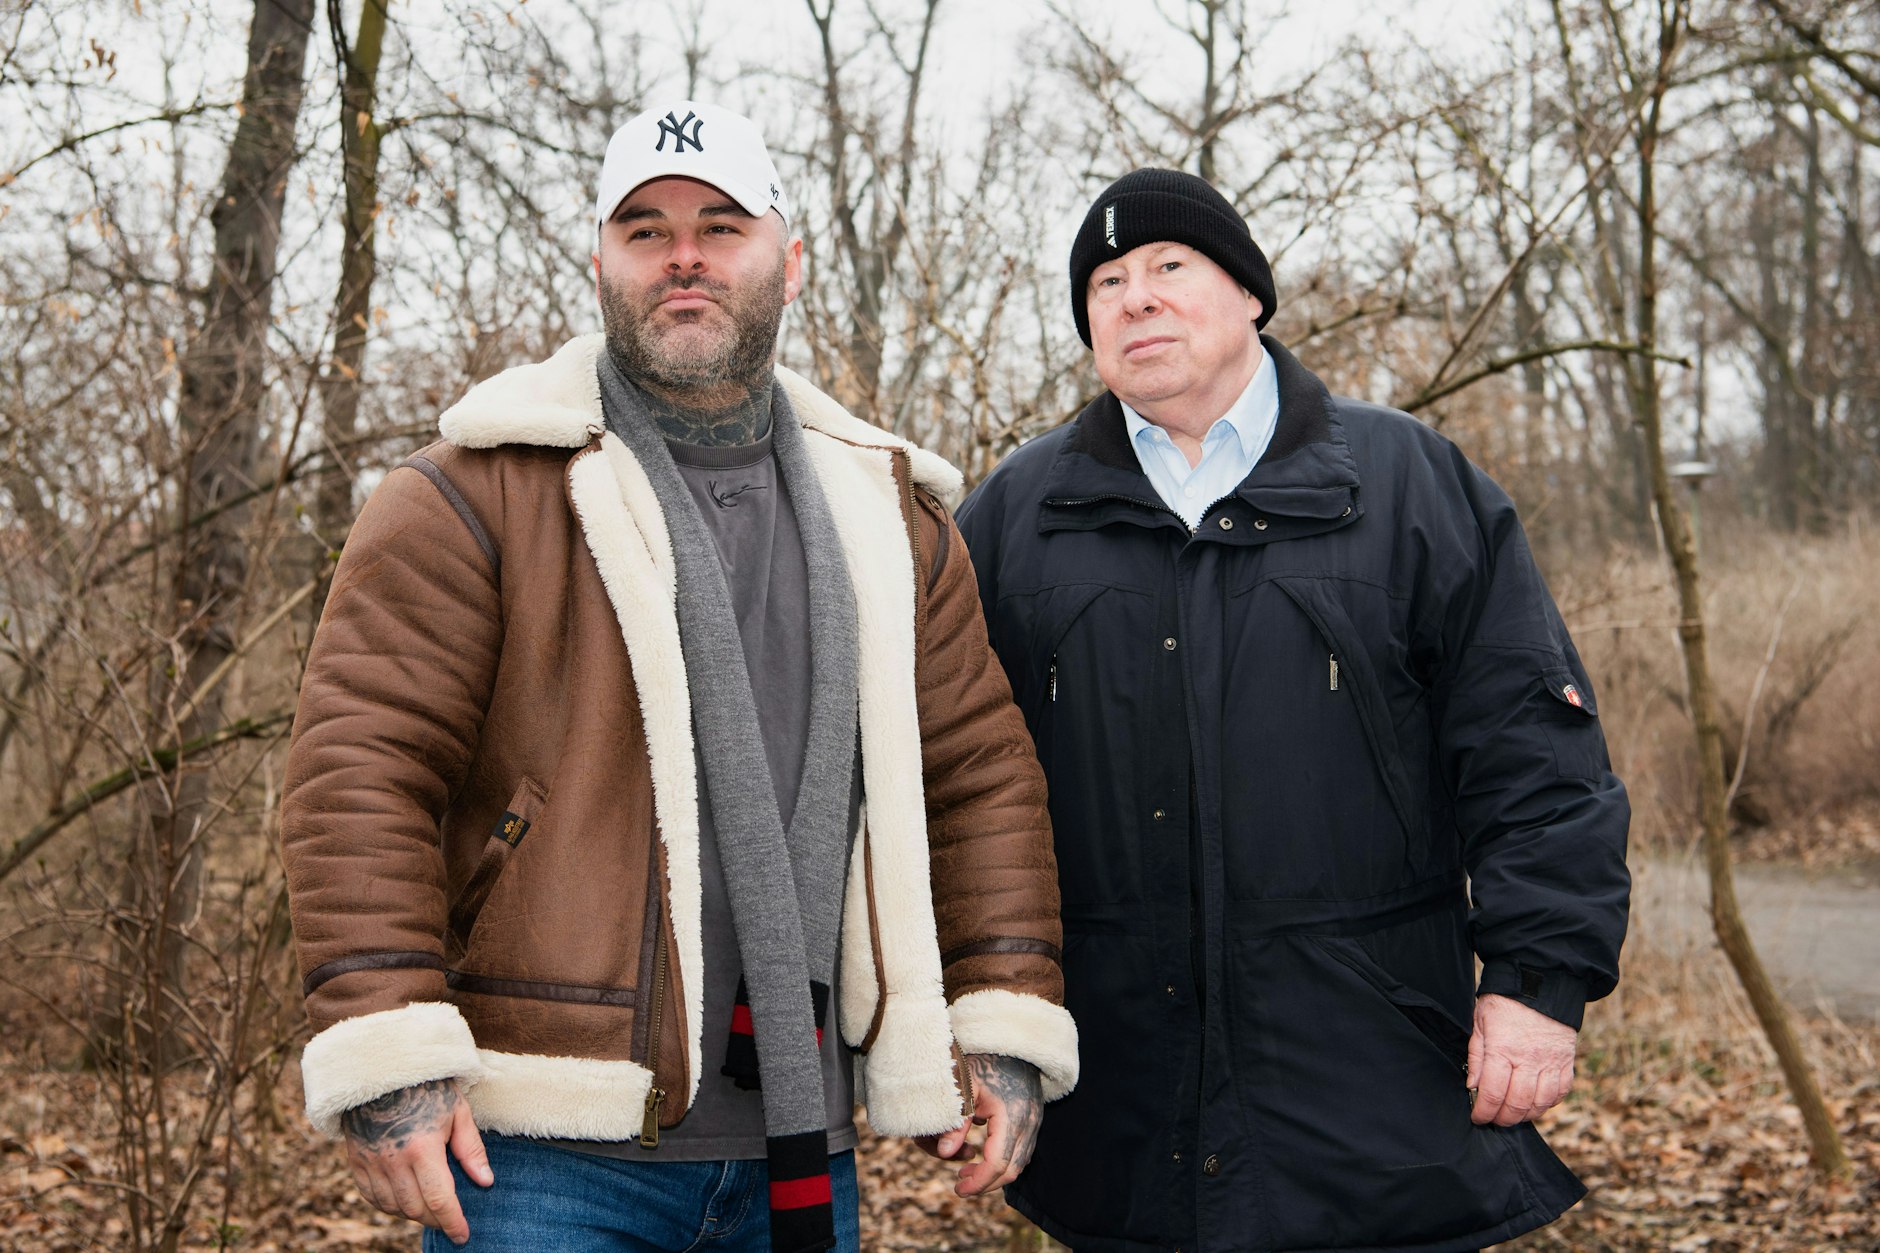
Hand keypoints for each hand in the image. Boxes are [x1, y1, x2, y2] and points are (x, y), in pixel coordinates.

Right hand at [340, 1078, 492, 1244]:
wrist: (382, 1067)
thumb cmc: (427, 1087)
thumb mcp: (458, 1111)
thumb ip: (471, 1150)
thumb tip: (485, 1182)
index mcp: (423, 1148)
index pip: (439, 1199)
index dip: (452, 1222)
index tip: (463, 1235)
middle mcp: (393, 1160)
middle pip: (415, 1208)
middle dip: (436, 1220)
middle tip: (450, 1220)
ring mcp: (371, 1162)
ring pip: (393, 1206)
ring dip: (413, 1214)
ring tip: (430, 1209)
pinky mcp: (356, 1160)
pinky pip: (371, 1197)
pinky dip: (389, 1205)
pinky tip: (403, 1201)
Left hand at [914, 1053, 1042, 1196]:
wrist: (1011, 1039)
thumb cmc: (983, 1060)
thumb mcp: (965, 1088)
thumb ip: (956, 1122)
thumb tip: (945, 1154)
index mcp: (1011, 1115)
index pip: (997, 1163)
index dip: (978, 1182)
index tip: (958, 1189)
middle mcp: (1028, 1122)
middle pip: (1011, 1170)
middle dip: (986, 1184)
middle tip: (960, 1186)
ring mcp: (1035, 1121)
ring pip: (1020, 1163)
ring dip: (995, 1175)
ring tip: (967, 1174)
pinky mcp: (1034, 1118)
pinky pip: (1023, 1151)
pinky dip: (1005, 1161)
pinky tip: (983, 1157)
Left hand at [1466, 993, 1576, 1126]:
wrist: (1541, 982)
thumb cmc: (1505, 1001)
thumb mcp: (1480, 1022)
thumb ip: (1477, 1056)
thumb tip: (1473, 1086)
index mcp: (1503, 1048)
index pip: (1493, 1092)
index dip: (1484, 1111)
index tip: (1477, 1117)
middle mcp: (1529, 1059)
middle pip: (1518, 1103)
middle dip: (1503, 1118)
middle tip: (1494, 1119)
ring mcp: (1551, 1062)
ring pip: (1541, 1103)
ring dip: (1526, 1115)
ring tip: (1513, 1114)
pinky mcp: (1566, 1061)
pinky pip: (1561, 1092)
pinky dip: (1548, 1103)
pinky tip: (1536, 1103)